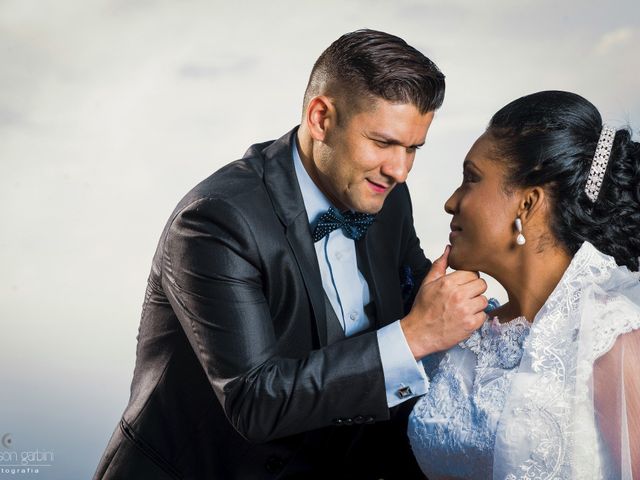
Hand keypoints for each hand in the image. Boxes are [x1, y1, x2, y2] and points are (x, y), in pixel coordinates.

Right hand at [400, 245, 487, 359]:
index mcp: (448, 283)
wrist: (419, 333)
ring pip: (484, 300)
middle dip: (474, 290)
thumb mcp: (427, 283)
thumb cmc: (423, 309)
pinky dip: (476, 318)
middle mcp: (458, 295)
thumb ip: (440, 265)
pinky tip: (464, 318)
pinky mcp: (470, 324)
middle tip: (464, 297)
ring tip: (463, 308)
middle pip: (482, 285)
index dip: (468, 279)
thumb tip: (449, 249)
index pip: (472, 273)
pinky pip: (483, 315)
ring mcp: (466, 310)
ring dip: (476, 304)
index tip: (462, 286)